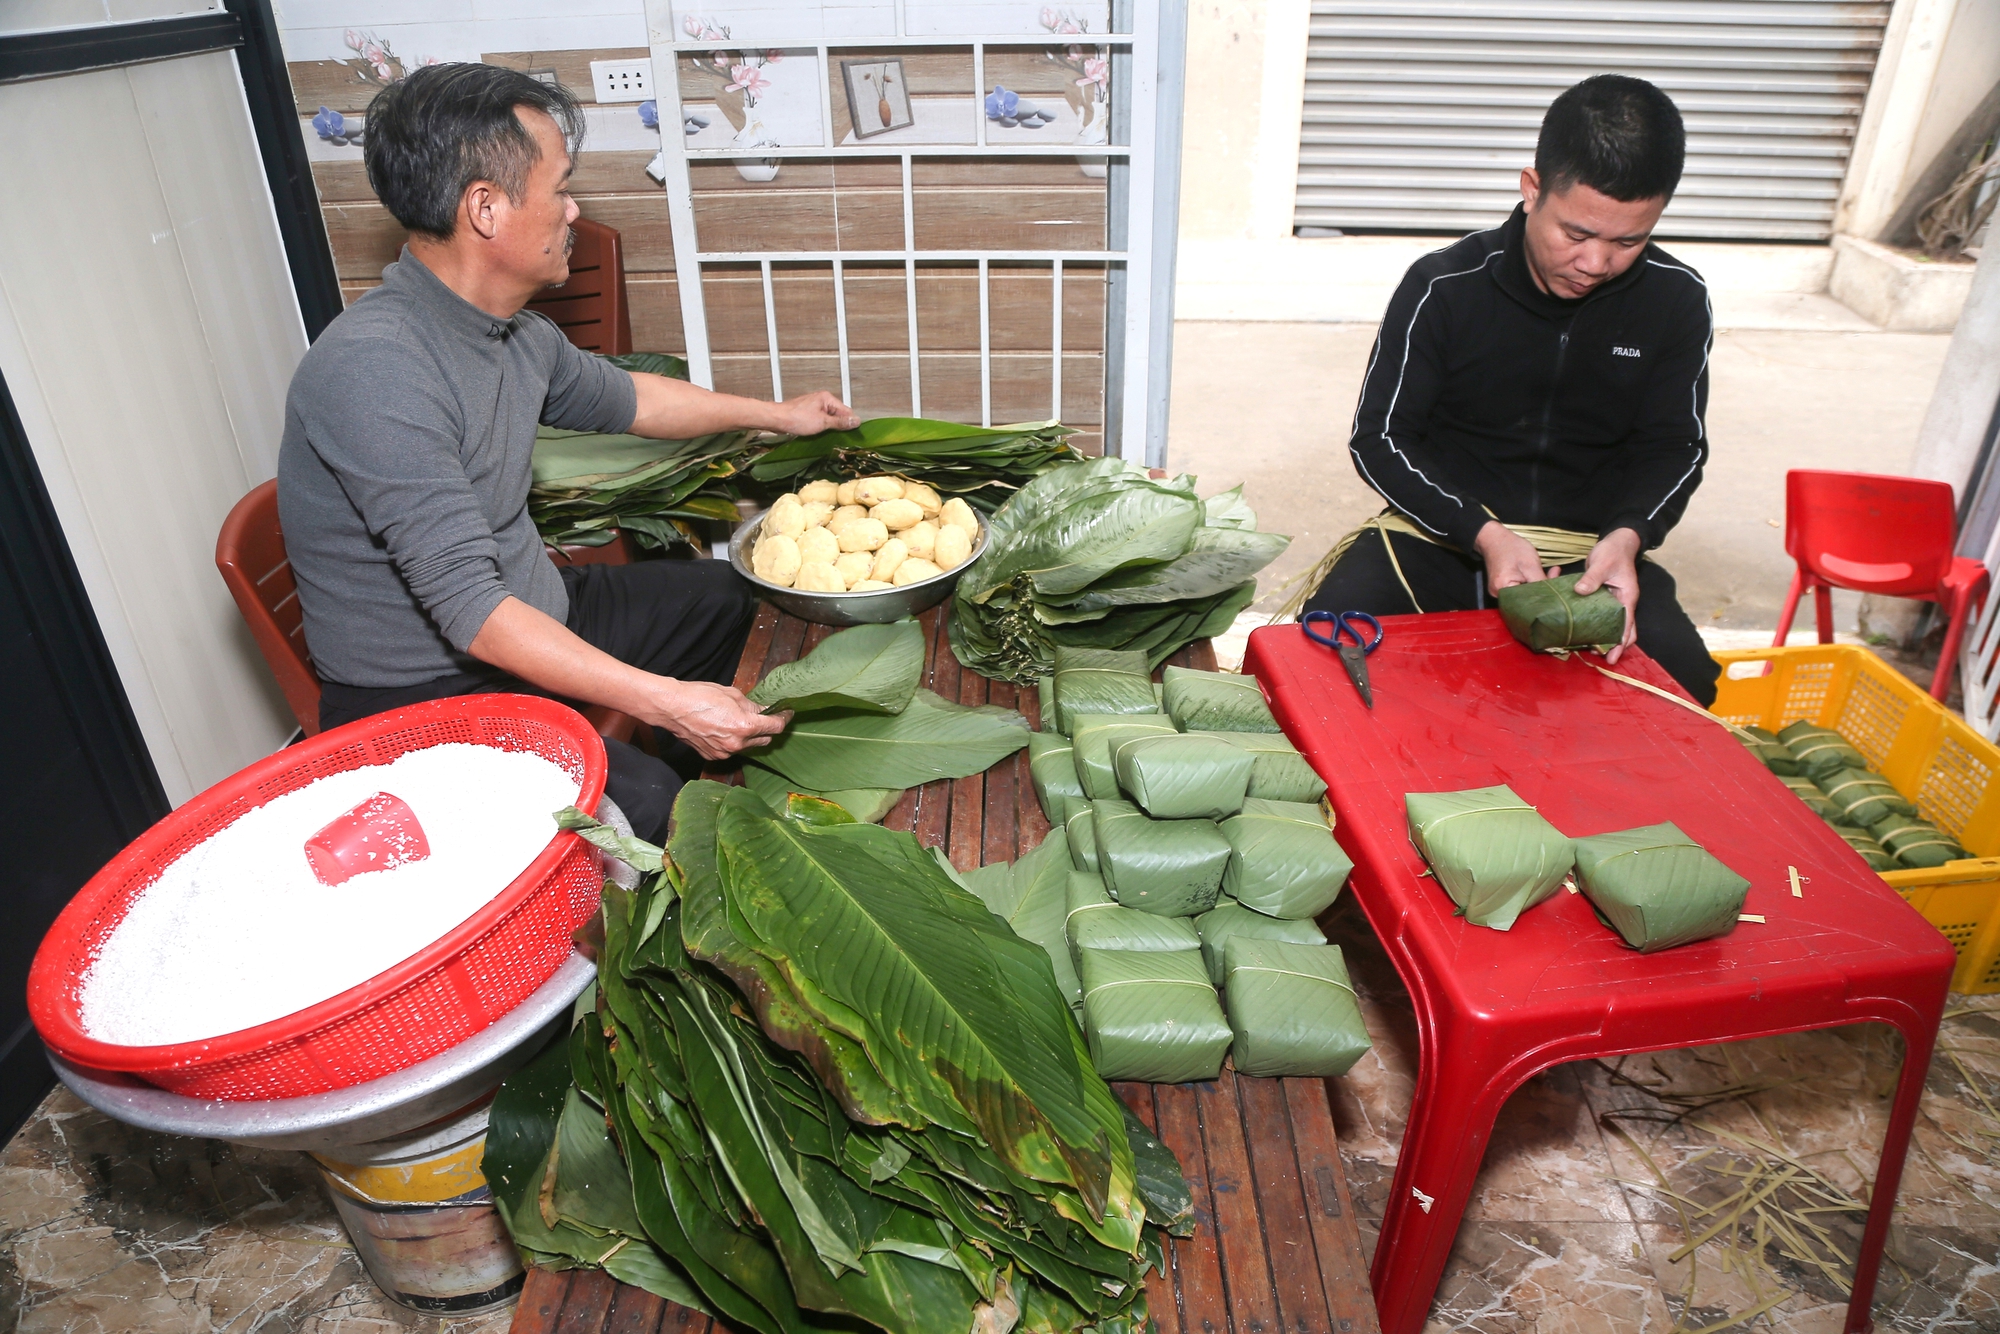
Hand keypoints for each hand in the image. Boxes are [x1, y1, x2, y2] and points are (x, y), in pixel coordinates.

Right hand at [647, 680, 791, 760]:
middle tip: (763, 716)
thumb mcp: (732, 694)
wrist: (672, 708)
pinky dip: (733, 741)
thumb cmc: (700, 696)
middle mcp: (737, 744)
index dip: (784, 718)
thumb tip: (762, 711)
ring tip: (739, 721)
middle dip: (767, 728)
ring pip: (747, 746)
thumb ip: (751, 706)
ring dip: (749, 736)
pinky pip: (731, 750)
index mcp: (745, 726)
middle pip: (764, 740)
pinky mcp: (713, 756)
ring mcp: (724, 753)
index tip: (786, 713)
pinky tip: (724, 729)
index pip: (775, 727)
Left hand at [769, 391, 858, 435]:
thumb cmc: (796, 418)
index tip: (851, 435)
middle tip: (836, 437)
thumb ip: (840, 422)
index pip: (847, 411)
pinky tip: (818, 433)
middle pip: (838, 415)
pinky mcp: (808, 412)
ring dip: (829, 428)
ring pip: (829, 418)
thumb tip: (855, 421)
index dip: (849, 424)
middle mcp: (822, 400)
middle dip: (838, 426)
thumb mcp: (823, 422)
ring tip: (825, 435)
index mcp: (827, 398)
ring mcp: (814, 406)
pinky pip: (821, 420)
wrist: (777, 419)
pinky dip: (821, 427)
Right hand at [1474, 521, 1557, 593]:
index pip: (1527, 601)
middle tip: (1554, 574)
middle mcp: (1498, 596)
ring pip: (1525, 595)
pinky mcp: (1503, 589)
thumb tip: (1554, 595)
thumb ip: (1541, 582)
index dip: (1543, 594)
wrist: (1494, 539)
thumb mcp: (1530, 564)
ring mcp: (1499, 593)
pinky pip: (1520, 591)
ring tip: (1550, 572)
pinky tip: (1539, 575)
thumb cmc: (1511, 548)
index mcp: (1502, 590)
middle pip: (1526, 600)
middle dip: (1542, 589)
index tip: (1556, 583)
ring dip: (1538, 586)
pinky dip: (1531, 584)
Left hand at [1571, 528, 1642, 662]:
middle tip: (1603, 658)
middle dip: (1615, 645)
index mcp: (1627, 597)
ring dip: (1605, 637)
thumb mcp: (1602, 563)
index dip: (1621, 642)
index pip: (1627, 624)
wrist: (1616, 543)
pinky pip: (1603, 617)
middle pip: (1624, 630)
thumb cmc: (1613, 552)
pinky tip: (1585, 633)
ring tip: (1592, 649)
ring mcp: (1614, 602)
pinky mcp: (1604, 599)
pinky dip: (1597, 626)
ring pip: (1614, 625)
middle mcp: (1623, 603)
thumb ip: (1592, 578)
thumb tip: (1580, 591)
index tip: (1613, 656)